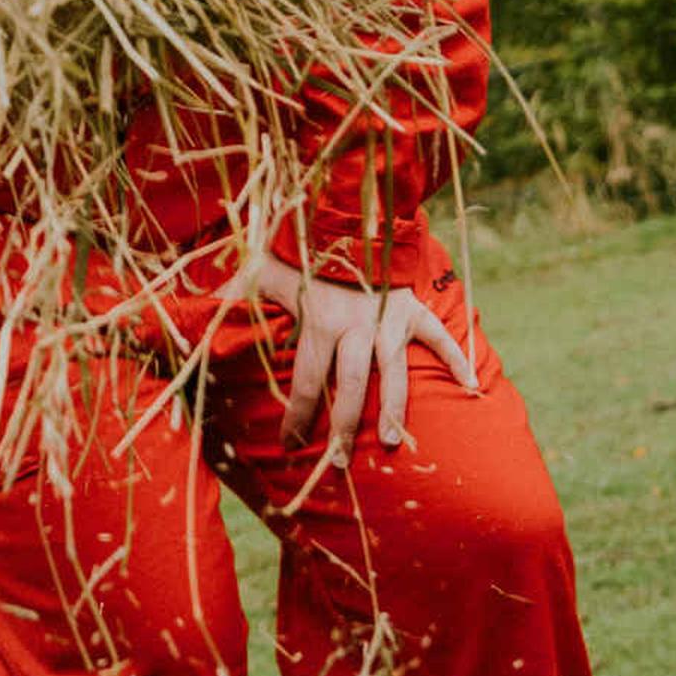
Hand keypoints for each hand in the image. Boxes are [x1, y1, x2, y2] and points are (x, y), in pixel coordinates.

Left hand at [221, 253, 477, 457]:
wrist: (349, 213)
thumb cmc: (301, 247)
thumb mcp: (264, 269)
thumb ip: (239, 295)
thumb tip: (202, 311)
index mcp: (318, 322)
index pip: (305, 381)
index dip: (297, 416)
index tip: (291, 445)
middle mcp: (356, 326)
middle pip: (351, 387)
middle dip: (345, 427)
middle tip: (340, 463)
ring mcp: (388, 319)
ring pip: (393, 373)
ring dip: (394, 410)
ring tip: (394, 444)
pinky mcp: (412, 307)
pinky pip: (440, 336)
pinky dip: (458, 358)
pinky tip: (472, 387)